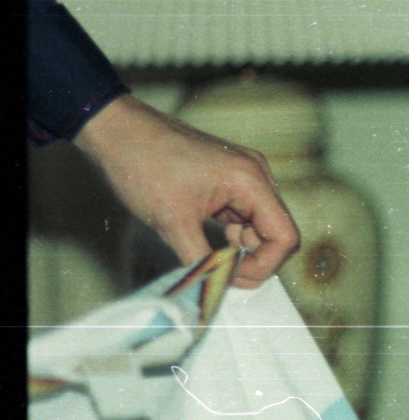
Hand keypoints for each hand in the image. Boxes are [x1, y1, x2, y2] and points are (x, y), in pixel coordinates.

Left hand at [75, 94, 300, 286]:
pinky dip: (231, 235)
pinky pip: (244, 215)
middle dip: (253, 258)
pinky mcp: (229, 178)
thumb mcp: (172, 223)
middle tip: (220, 273)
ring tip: (209, 255)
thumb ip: (202, 261)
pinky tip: (207, 239)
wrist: (114, 129)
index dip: (264, 265)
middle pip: (276, 232)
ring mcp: (243, 175)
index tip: (233, 278)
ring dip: (240, 247)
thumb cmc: (142, 164)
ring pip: (260, 226)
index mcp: (250, 180)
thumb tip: (214, 290)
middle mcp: (256, 175)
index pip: (285, 236)